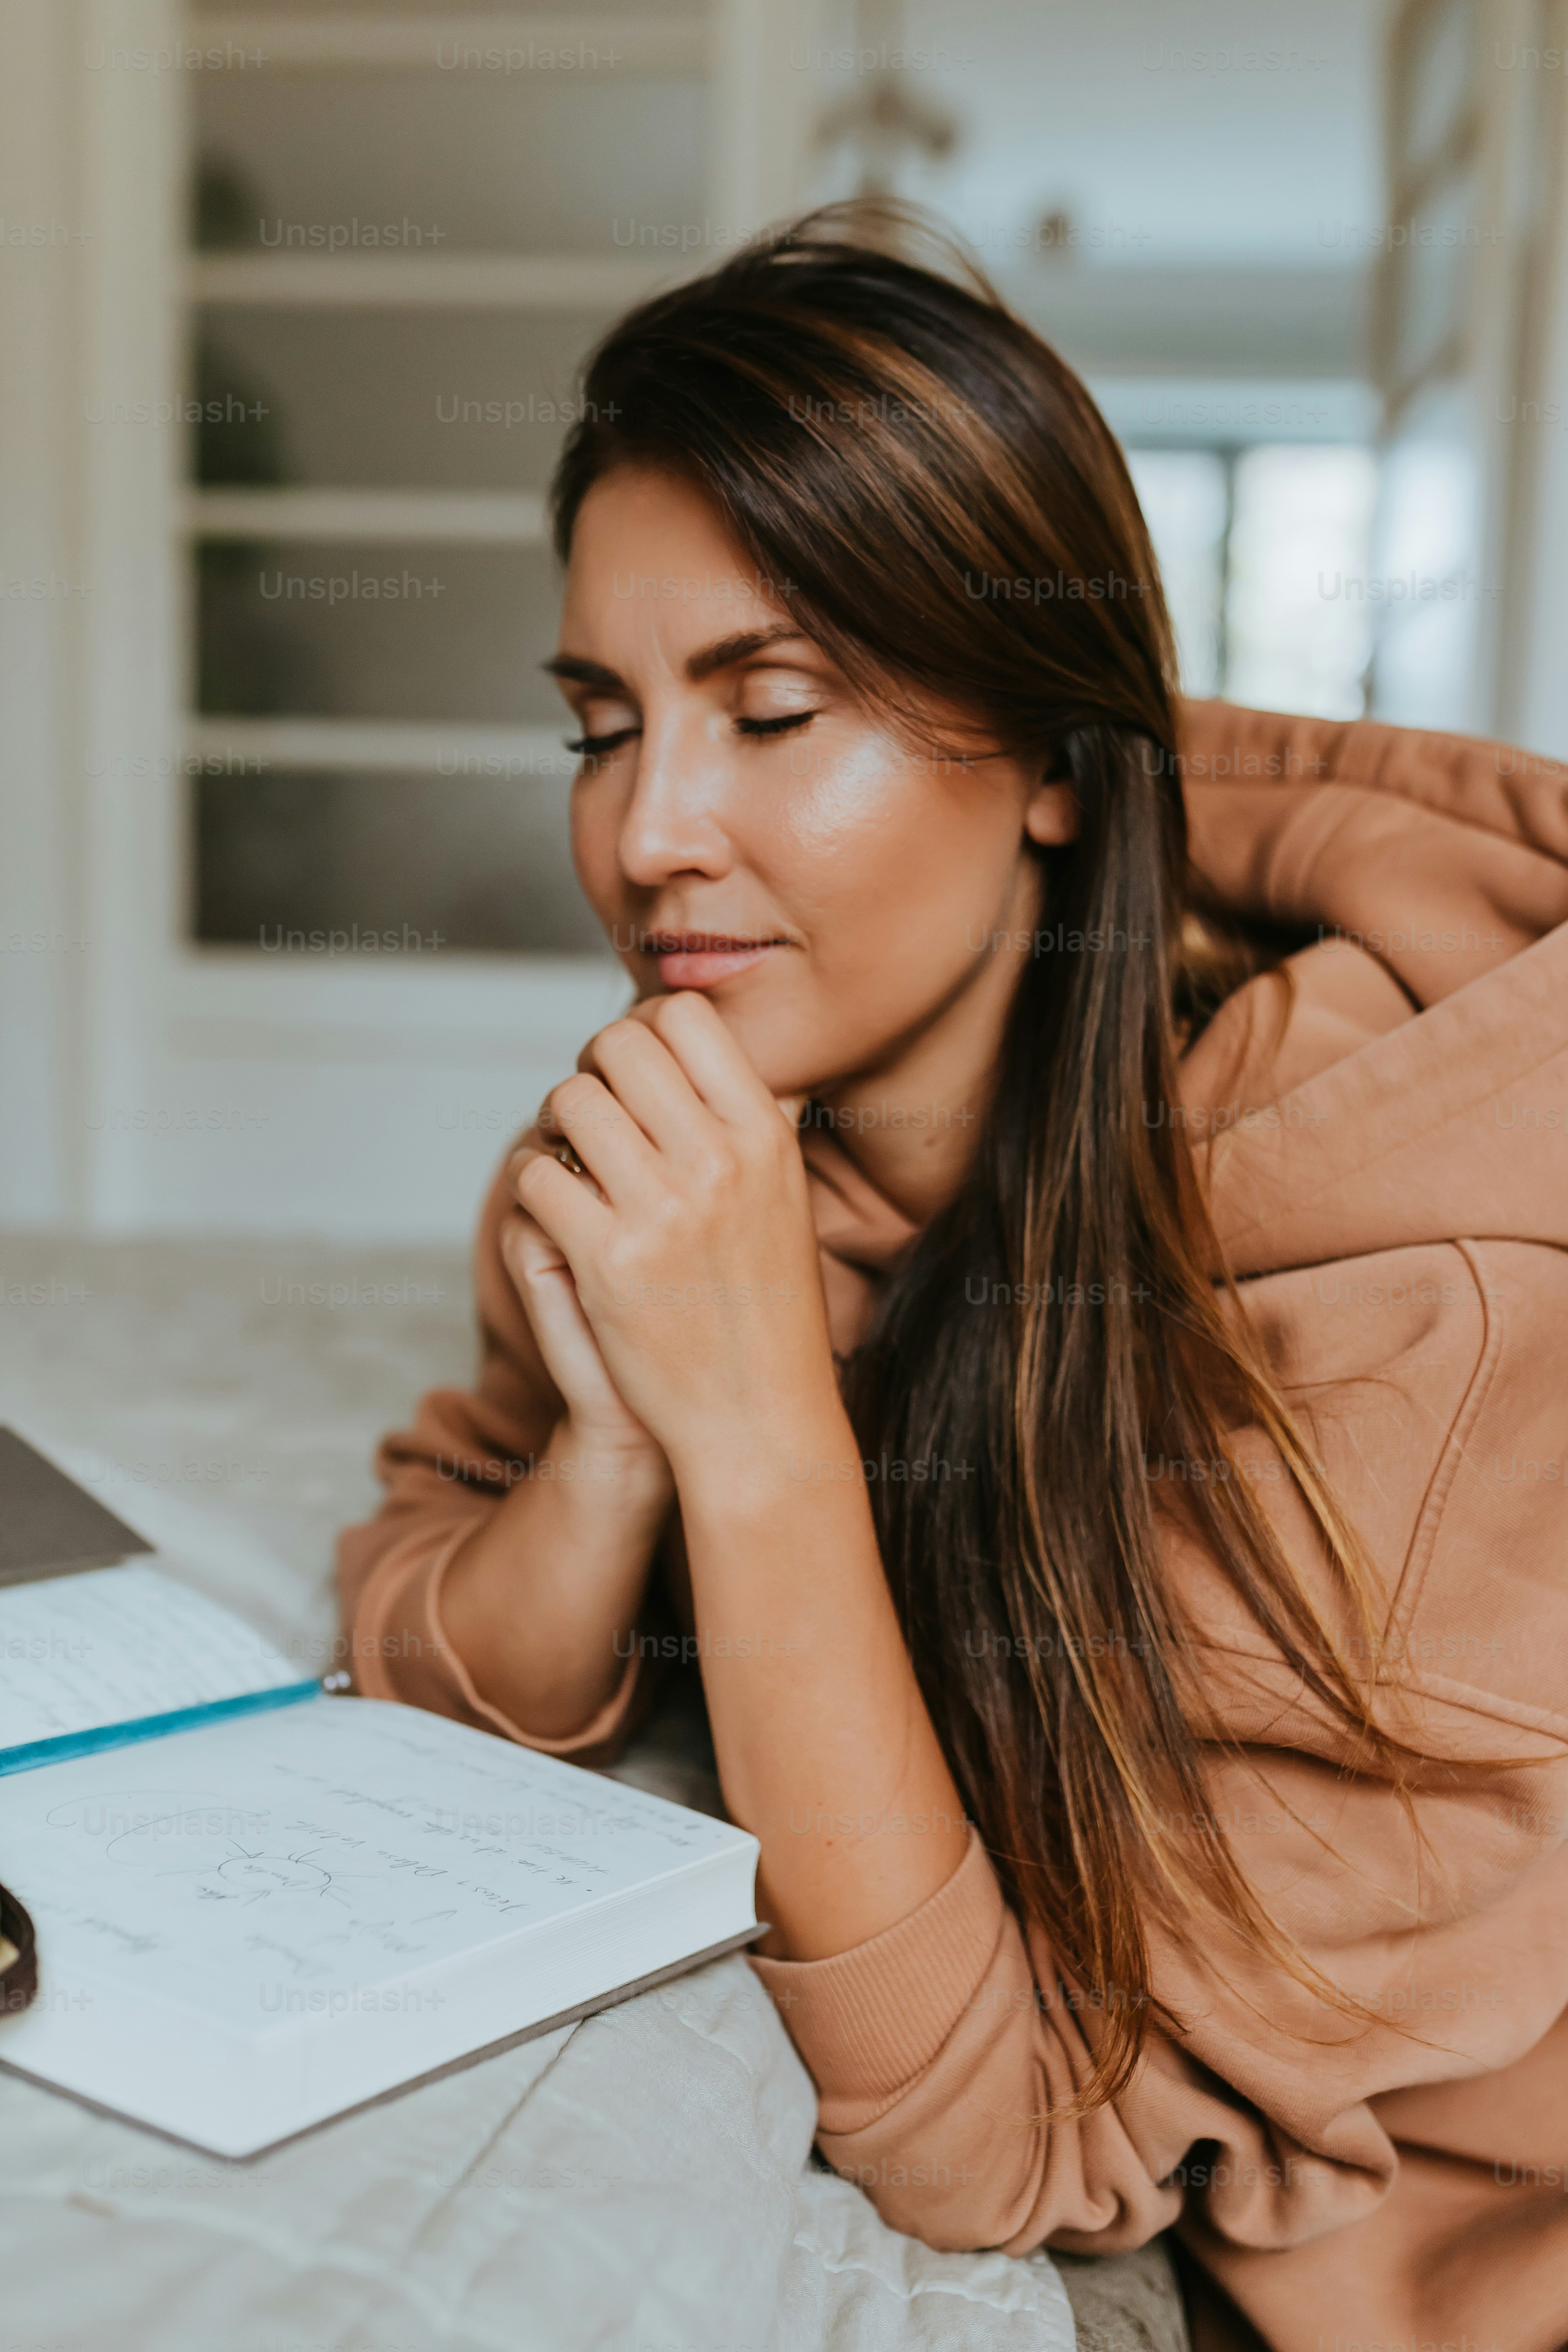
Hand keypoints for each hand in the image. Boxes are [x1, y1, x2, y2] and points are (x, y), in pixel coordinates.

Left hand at [512, 994, 838, 1474]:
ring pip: (568, 1104)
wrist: (756, 1417)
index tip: (632, 1070)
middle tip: (589, 1114)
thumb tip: (706, 1043)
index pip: (684, 1017)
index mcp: (765, 1135)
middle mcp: (717, 1161)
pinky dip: (532, 1185)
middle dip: (589, 1071)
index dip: (640, 1028)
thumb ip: (748, 1119)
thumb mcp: (784, 1195)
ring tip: (569, 1160)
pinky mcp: (606, 1261)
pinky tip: (555, 1210)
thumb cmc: (767, 1307)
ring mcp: (661, 1210)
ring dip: (554, 1126)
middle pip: (616, 1047)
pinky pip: (536, 1177)